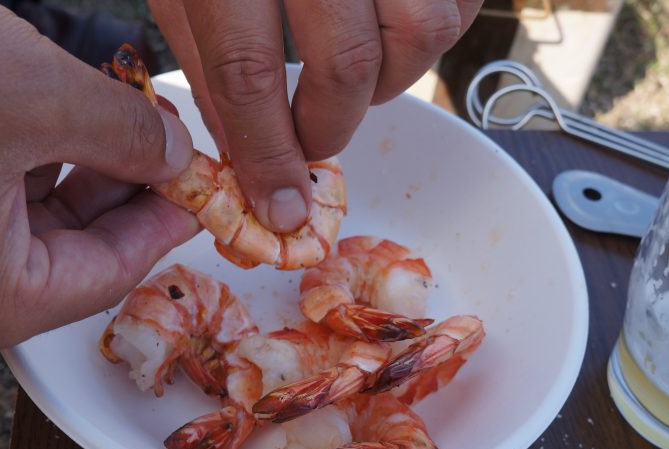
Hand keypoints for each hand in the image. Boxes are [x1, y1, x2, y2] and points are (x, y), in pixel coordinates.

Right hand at [0, 0, 200, 367]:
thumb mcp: (30, 93)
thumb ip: (124, 134)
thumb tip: (173, 154)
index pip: (107, 277)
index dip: (163, 225)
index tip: (199, 187)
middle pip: (63, 259)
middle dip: (117, 196)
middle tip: (160, 146)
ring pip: (16, 233)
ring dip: (68, 177)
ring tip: (106, 120)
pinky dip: (11, 172)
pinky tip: (38, 121)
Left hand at [149, 0, 481, 231]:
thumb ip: (208, 53)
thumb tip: (243, 144)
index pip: (247, 74)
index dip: (267, 155)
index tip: (279, 208)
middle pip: (347, 64)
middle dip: (331, 127)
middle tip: (313, 139)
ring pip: (422, 35)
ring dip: (390, 82)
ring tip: (352, 76)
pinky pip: (460, 2)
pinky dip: (431, 32)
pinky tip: (389, 24)